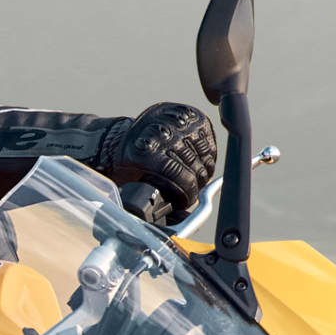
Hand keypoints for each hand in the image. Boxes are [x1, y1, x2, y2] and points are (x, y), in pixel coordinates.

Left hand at [96, 102, 220, 213]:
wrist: (127, 138)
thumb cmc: (132, 167)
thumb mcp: (137, 187)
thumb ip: (159, 207)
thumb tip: (185, 219)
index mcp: (142, 150)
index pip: (177, 175)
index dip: (186, 193)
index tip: (186, 201)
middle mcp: (159, 131)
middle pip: (193, 165)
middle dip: (196, 183)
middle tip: (190, 189)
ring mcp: (175, 120)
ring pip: (204, 153)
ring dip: (204, 169)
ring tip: (194, 175)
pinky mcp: (189, 114)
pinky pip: (209, 139)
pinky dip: (208, 154)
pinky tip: (198, 160)